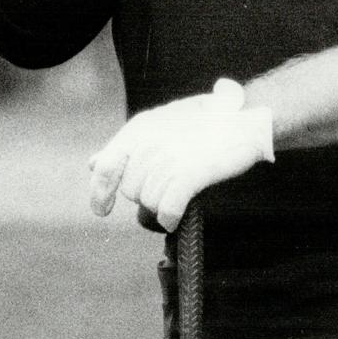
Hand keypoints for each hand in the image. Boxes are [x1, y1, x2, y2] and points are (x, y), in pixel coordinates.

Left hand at [88, 79, 273, 231]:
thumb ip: (125, 146)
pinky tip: (175, 218)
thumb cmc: (202, 124)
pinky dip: (170, 218)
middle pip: (131, 190)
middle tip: (169, 185)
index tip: (101, 210)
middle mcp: (149, 143)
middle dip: (146, 195)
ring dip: (162, 205)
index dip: (99, 192)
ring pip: (149, 202)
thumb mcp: (158, 126)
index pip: (106, 166)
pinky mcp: (189, 173)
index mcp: (138, 129)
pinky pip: (167, 208)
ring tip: (181, 191)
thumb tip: (93, 163)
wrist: (244, 121)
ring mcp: (168, 157)